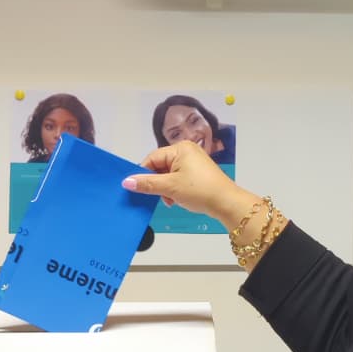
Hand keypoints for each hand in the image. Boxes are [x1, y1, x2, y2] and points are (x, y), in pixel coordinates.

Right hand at [123, 140, 257, 228]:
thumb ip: (147, 184)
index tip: (137, 188)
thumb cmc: (200, 191)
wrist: (226, 203)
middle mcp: (186, 151)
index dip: (143, 174)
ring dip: (165, 189)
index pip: (152, 158)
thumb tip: (126, 182)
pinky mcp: (197, 173)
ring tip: (170, 200)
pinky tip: (176, 199)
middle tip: (159, 197)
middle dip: (157, 183)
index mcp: (180, 148)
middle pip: (160, 166)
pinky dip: (174, 189)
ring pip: (168, 174)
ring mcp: (193, 162)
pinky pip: (178, 178)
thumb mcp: (170, 187)